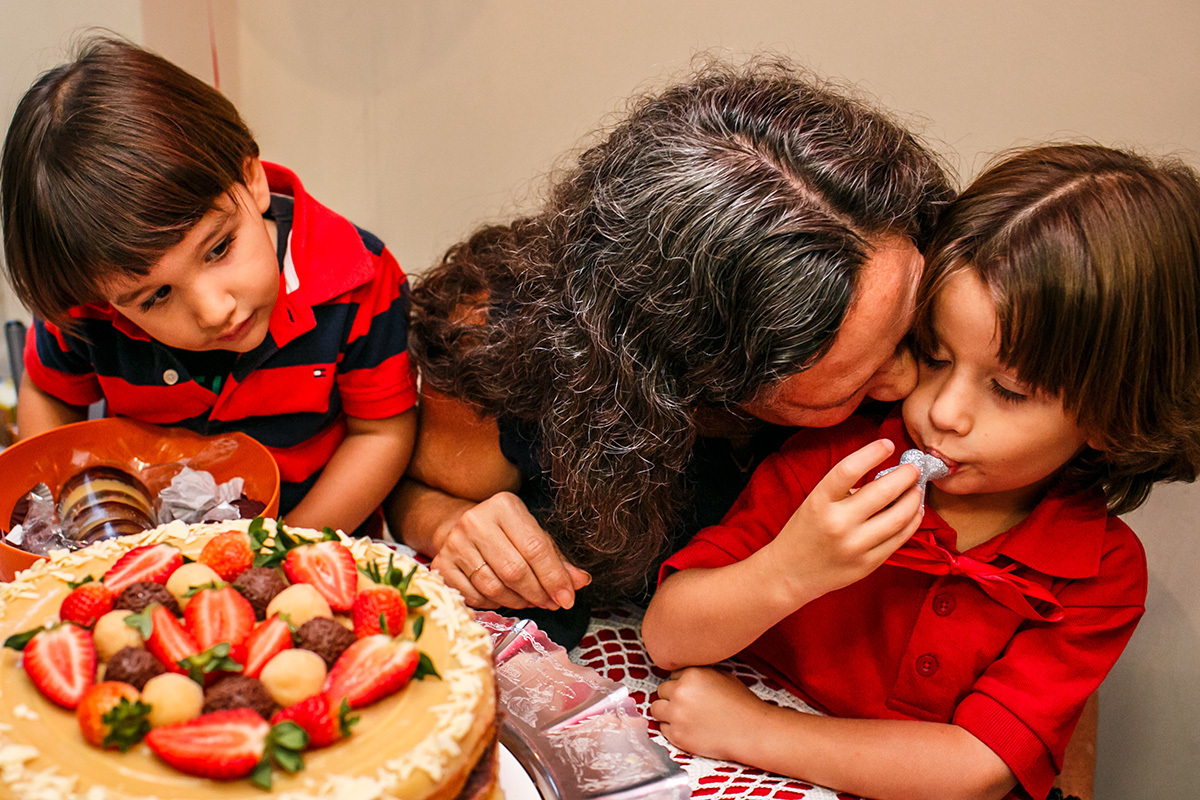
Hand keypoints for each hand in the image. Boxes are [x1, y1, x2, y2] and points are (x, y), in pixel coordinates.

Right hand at [431, 492, 590, 609]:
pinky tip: (506, 599)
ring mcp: (454, 543)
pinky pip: (475, 596)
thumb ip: (557, 559)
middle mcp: (475, 521)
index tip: (568, 598)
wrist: (458, 526)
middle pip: (514, 571)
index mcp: (504, 506)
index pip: (535, 548)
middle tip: (551, 603)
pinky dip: (495, 604)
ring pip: (494, 587)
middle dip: (538, 593)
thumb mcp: (532, 535)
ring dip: (519, 601)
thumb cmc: (505, 532)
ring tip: (531, 601)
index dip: (554, 578)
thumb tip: (580, 582)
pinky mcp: (441, 565)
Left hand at [650, 667, 769, 762]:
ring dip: (666, 711)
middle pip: (662, 690)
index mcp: (691, 675)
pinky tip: (689, 728)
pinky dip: (672, 728)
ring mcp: (677, 715)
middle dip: (672, 696)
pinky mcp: (677, 736)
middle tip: (688, 705)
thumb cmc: (741, 704)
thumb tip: (683, 674)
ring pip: (656, 708)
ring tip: (683, 716)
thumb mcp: (722, 676)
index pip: (673, 675)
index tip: (691, 692)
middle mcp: (680, 693)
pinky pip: (662, 728)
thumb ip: (699, 673)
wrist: (751, 731)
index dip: (682, 683)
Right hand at [772, 439, 923, 603]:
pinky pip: (899, 539)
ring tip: (917, 489)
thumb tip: (887, 476)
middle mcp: (837, 523)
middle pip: (882, 492)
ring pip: (898, 517)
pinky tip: (915, 511)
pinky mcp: (868, 564)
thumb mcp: (815, 503)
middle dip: (906, 475)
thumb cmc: (804, 531)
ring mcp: (854, 546)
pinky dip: (912, 521)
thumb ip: (845, 490)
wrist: (789, 573)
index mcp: (819, 502)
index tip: (888, 444)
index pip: (848, 469)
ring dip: (914, 499)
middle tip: (913, 468)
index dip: (872, 453)